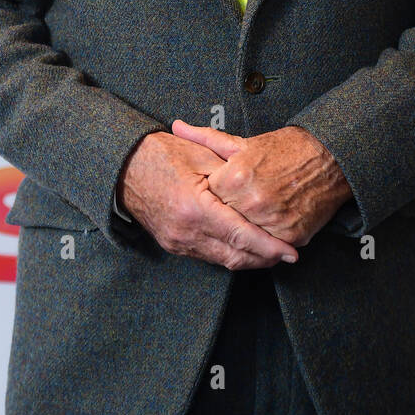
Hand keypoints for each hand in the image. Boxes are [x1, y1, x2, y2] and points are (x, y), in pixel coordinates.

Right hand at [117, 130, 298, 270]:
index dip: (270, 246)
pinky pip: (209, 256)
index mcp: (195, 208)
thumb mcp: (200, 155)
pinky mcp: (174, 245)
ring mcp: (178, 243)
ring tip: (273, 250)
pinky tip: (245, 246)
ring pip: (224, 261)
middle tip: (289, 253)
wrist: (122, 167)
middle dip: (266, 258)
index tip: (292, 252)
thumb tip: (263, 191)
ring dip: (250, 259)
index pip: (241, 235)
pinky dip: (231, 253)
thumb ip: (232, 174)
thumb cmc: (160, 154)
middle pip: (236, 256)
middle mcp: (187, 232)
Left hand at [172, 121, 352, 246]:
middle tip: (218, 220)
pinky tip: (256, 240)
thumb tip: (177, 126)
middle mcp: (252, 202)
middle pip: (223, 223)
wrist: (329, 157)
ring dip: (239, 238)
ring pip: (244, 241)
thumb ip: (205, 138)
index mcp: (235, 178)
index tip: (204, 202)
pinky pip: (268, 249)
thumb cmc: (284, 148)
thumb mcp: (242, 143)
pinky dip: (262, 246)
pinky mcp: (291, 235)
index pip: (207, 201)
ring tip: (237, 232)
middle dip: (220, 222)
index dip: (205, 202)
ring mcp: (272, 221)